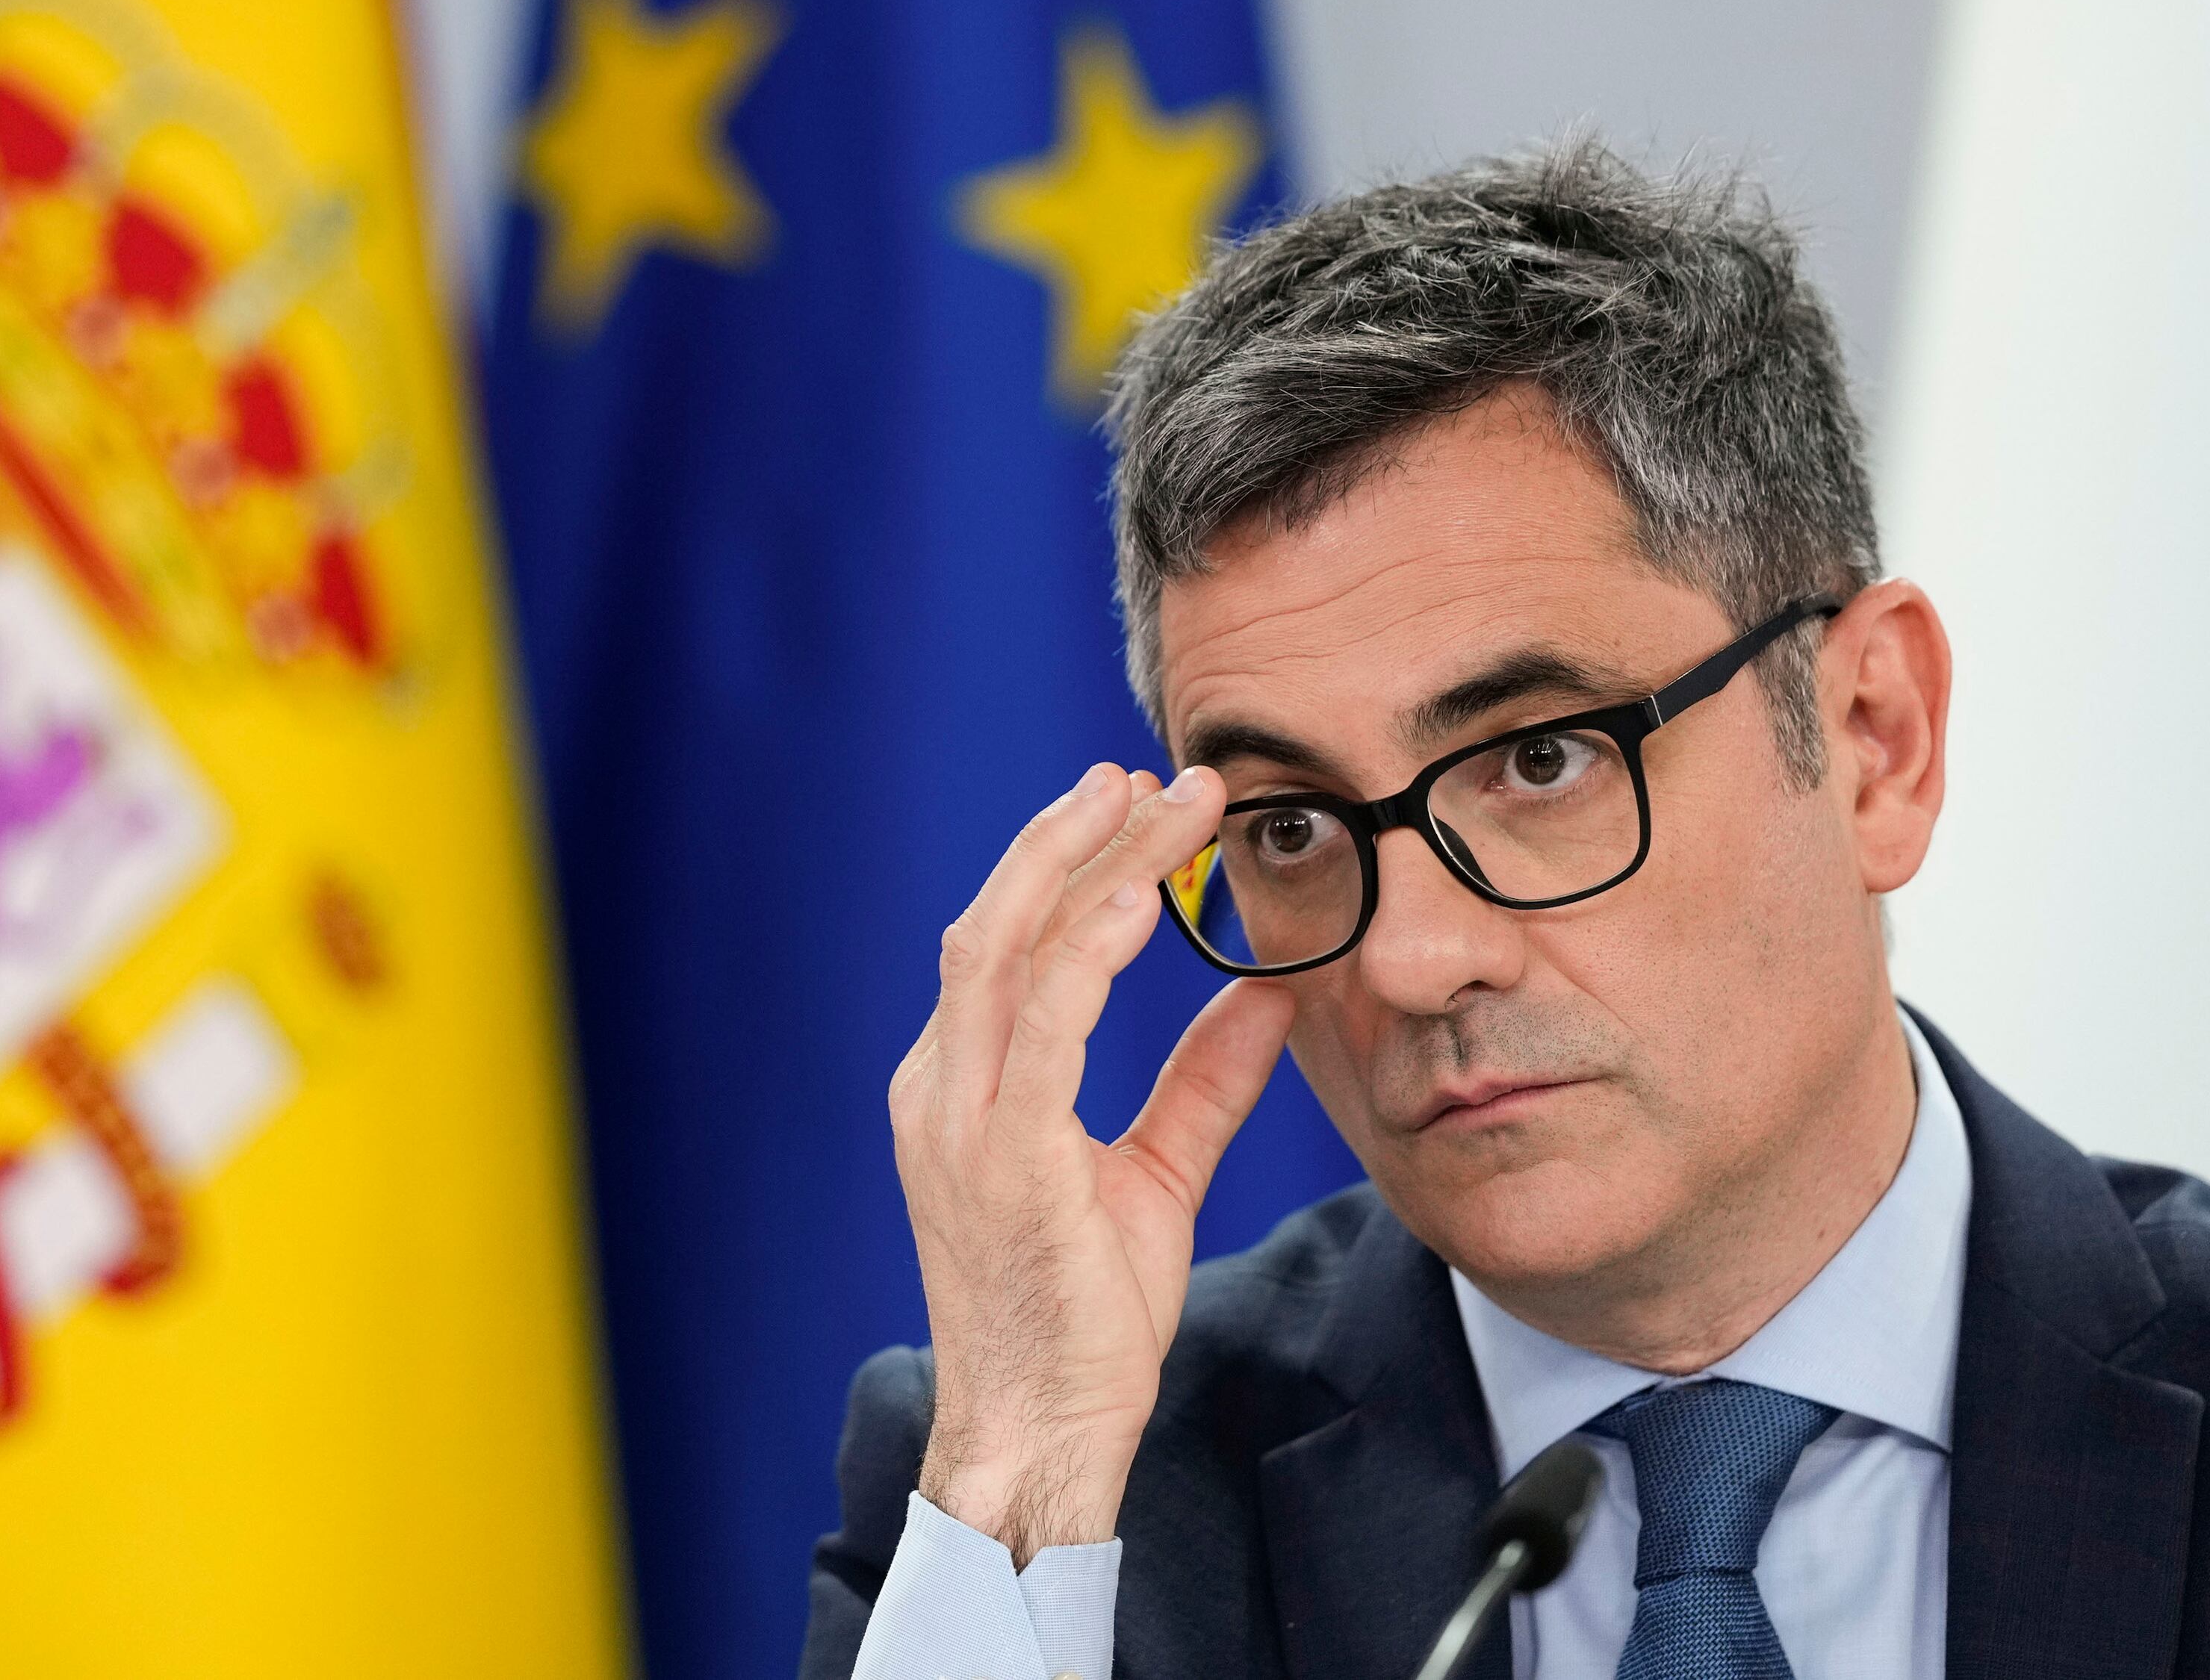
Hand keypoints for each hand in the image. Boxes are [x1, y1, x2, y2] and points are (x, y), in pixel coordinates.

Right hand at [886, 762, 1299, 1560]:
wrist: (1039, 1435)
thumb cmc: (1082, 1321)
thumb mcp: (1154, 1176)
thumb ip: (1203, 1081)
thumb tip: (1268, 992)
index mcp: (958, 1087)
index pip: (1004, 942)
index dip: (1064, 862)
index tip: (1134, 805)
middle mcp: (941, 1088)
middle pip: (996, 920)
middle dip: (1071, 836)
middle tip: (1150, 774)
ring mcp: (960, 1119)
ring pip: (1008, 945)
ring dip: (1086, 863)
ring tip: (1156, 801)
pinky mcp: (1004, 1155)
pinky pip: (1044, 1020)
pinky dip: (1093, 947)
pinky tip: (1148, 901)